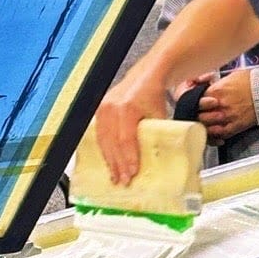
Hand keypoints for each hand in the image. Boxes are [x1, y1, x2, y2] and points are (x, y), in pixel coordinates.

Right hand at [94, 59, 170, 184]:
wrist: (145, 77)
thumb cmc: (153, 96)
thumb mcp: (159, 115)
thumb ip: (157, 135)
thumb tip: (158, 161)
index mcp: (128, 107)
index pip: (126, 138)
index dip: (128, 157)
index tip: (131, 173)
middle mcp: (112, 106)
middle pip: (112, 142)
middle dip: (117, 164)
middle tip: (123, 181)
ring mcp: (103, 108)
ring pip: (103, 140)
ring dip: (109, 161)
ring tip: (114, 176)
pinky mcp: (99, 111)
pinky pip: (99, 135)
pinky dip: (104, 151)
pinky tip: (108, 163)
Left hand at [197, 70, 256, 141]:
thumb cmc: (252, 81)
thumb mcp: (231, 76)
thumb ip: (217, 83)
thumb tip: (208, 86)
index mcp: (217, 91)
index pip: (196, 99)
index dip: (194, 101)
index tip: (196, 102)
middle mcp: (220, 105)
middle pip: (199, 114)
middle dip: (197, 114)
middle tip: (198, 114)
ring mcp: (227, 117)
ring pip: (207, 126)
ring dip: (204, 125)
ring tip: (205, 124)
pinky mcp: (236, 126)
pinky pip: (220, 134)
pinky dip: (215, 135)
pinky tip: (215, 132)